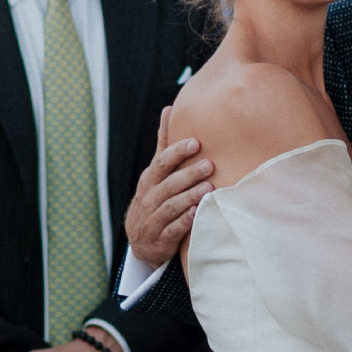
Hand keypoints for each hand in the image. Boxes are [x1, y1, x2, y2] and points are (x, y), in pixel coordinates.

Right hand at [126, 106, 212, 267]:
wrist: (141, 241)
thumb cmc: (154, 198)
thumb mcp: (155, 173)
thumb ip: (163, 144)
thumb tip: (168, 109)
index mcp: (150, 180)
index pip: (162, 163)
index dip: (177, 152)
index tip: (196, 142)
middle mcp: (149, 198)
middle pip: (168, 184)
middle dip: (188, 174)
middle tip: (209, 165)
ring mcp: (153, 219)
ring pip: (171, 206)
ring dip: (190, 197)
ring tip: (209, 189)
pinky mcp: (161, 239)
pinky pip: (173, 229)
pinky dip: (185, 221)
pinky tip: (198, 213)